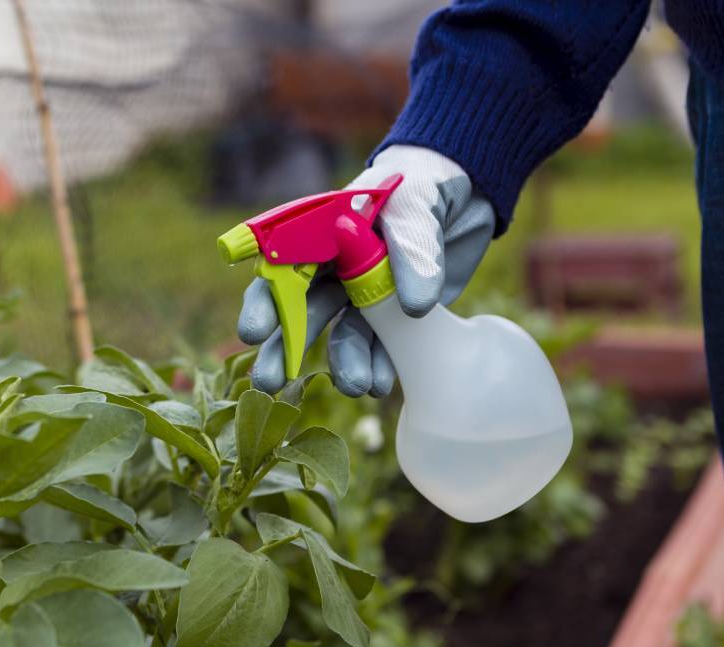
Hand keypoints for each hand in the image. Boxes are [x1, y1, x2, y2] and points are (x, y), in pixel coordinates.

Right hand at [238, 145, 495, 395]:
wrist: (470, 190)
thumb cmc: (428, 182)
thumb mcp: (418, 201)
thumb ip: (412, 247)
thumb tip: (413, 306)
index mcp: (322, 233)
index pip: (282, 268)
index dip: (265, 301)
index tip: (254, 332)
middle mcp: (335, 268)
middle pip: (302, 311)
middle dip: (285, 348)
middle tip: (268, 381)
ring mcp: (365, 295)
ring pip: (344, 335)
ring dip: (344, 363)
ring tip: (356, 387)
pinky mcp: (397, 316)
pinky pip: (383, 346)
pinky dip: (381, 366)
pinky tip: (381, 384)